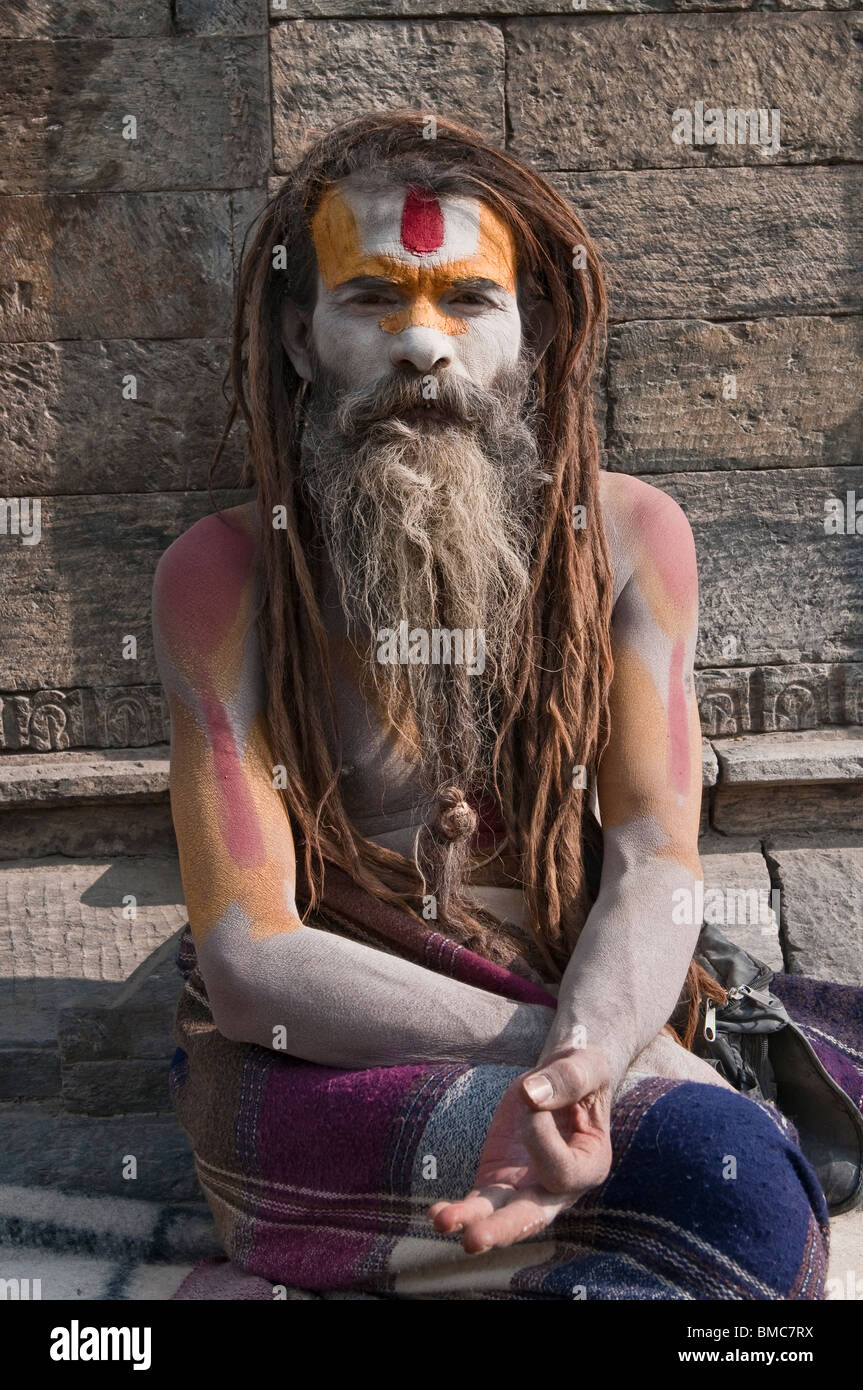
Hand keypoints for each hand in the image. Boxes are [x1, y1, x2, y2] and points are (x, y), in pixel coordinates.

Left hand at [427, 1044, 612, 1253]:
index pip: (560, 1168)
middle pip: (531, 1217)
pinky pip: (479, 1203)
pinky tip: (436, 1213)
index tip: (530, 1095)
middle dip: (502, 1228)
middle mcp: (560, 1190)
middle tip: (475, 1239)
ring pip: (499, 1216)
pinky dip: (457, 1209)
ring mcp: (526, 1189)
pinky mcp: (498, 1181)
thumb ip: (568, 1078)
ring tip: (443, 1222)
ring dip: (472, 1221)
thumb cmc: (581, 1074)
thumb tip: (533, 1094)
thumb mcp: (587, 1065)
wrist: (559, 1080)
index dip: (540, 1135)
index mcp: (591, 1165)